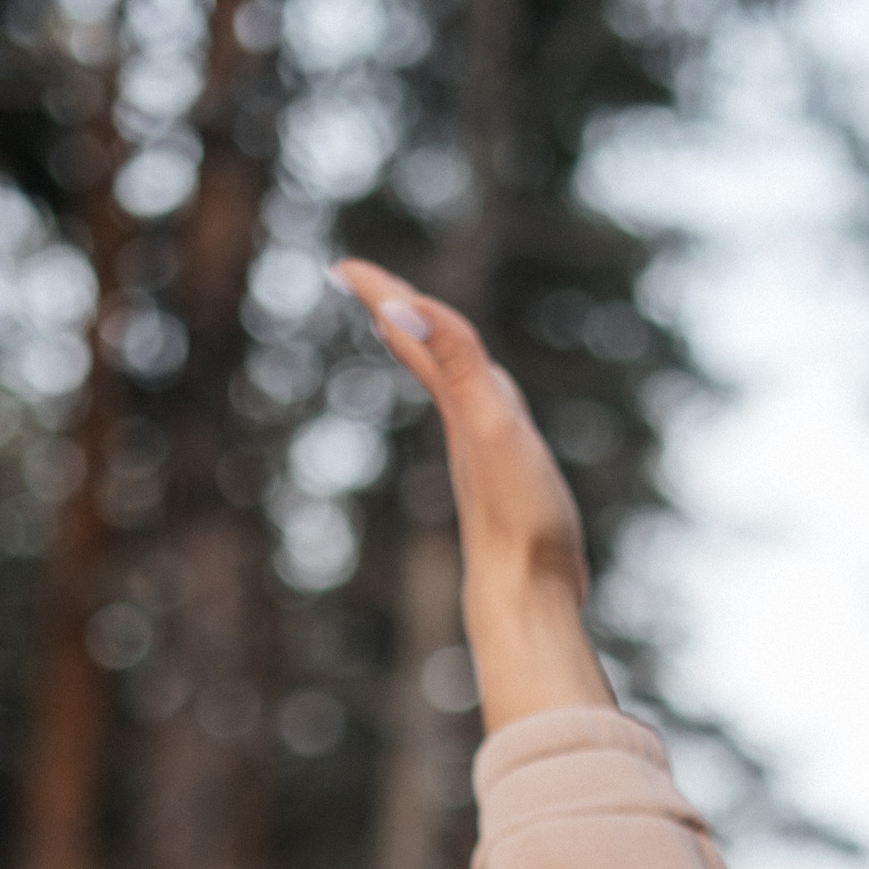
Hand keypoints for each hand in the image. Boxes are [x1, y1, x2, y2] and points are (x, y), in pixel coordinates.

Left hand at [333, 256, 614, 729]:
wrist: (528, 603)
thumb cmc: (518, 518)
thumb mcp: (493, 424)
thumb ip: (456, 363)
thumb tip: (398, 308)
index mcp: (460, 404)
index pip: (413, 332)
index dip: (380, 294)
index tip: (340, 265)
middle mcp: (464, 425)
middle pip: (422, 355)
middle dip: (398, 313)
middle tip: (366, 285)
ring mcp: (482, 458)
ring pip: (448, 389)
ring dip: (428, 355)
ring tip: (411, 331)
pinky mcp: (506, 487)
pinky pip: (479, 424)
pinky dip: (470, 400)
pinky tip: (479, 415)